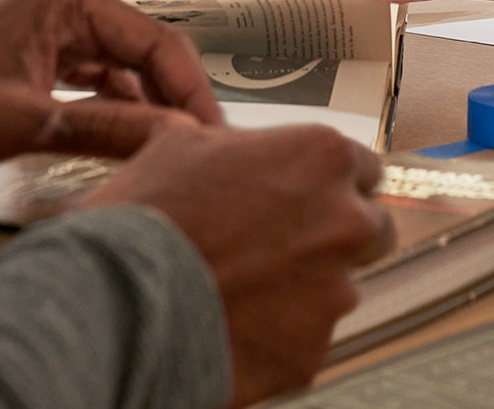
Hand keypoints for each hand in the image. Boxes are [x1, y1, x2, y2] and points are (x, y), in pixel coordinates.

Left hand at [0, 0, 222, 172]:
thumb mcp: (25, 121)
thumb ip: (103, 129)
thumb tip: (171, 141)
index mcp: (71, 0)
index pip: (156, 43)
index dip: (191, 92)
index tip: (215, 137)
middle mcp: (71, 6)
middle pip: (147, 54)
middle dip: (177, 101)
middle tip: (206, 153)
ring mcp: (58, 32)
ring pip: (127, 71)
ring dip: (151, 109)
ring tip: (178, 154)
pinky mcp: (46, 60)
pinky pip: (100, 84)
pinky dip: (119, 113)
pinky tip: (134, 145)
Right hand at [78, 122, 392, 405]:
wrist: (120, 300)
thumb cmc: (148, 218)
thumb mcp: (181, 143)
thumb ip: (228, 142)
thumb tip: (223, 144)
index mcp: (320, 157)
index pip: (365, 166)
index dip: (333, 180)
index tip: (314, 192)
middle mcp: (342, 221)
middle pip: (374, 227)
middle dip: (340, 233)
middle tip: (289, 240)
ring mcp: (332, 292)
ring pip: (340, 287)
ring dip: (306, 286)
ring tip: (246, 285)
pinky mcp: (311, 352)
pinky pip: (308, 339)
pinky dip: (281, 333)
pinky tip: (236, 321)